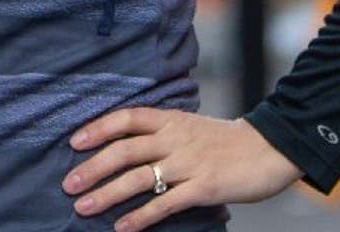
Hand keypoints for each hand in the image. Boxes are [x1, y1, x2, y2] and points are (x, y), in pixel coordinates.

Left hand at [63, 108, 300, 231]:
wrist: (271, 149)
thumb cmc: (225, 142)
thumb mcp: (190, 126)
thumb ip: (160, 134)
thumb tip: (123, 146)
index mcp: (170, 120)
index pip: (126, 118)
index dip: (98, 128)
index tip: (73, 143)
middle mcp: (175, 138)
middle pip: (125, 150)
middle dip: (93, 168)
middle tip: (68, 185)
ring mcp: (190, 163)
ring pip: (139, 178)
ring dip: (108, 194)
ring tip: (83, 208)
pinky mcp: (205, 188)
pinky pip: (166, 203)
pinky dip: (141, 216)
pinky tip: (122, 227)